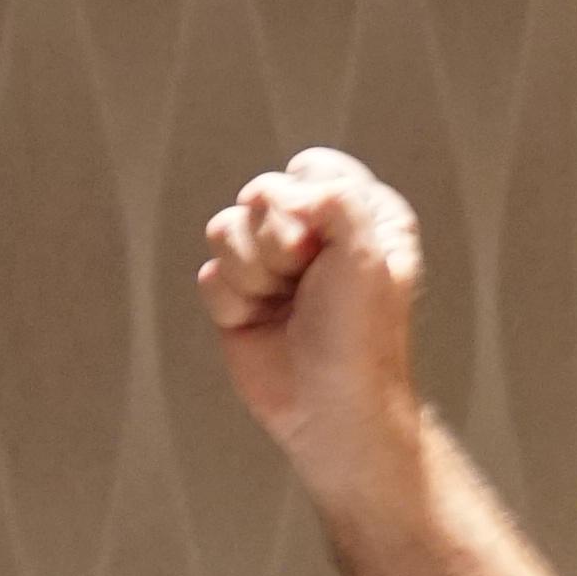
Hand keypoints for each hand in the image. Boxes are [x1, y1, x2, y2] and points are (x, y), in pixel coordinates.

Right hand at [193, 147, 427, 485]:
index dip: (307, 202)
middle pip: (260, 193)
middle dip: (276, 241)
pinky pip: (210, 275)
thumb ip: (332, 194)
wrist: (328, 408)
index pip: (311, 167)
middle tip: (305, 281)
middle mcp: (314, 235)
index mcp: (358, 215)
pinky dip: (232, 304)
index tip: (323, 246)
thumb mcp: (367, 250)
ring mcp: (272, 266)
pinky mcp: (238, 297)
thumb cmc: (358, 337)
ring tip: (284, 306)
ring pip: (225, 229)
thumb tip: (276, 197)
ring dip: (253, 273)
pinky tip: (261, 326)